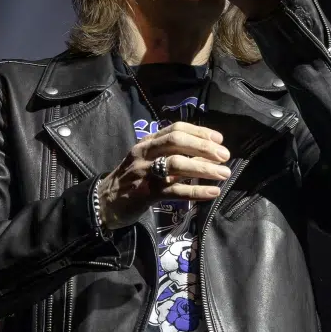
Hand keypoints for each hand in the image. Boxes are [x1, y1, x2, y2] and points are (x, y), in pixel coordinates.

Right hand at [95, 121, 231, 229]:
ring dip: (204, 168)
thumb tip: (206, 154)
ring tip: (224, 173)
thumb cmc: (132, 180)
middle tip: (225, 156)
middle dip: (204, 147)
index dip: (199, 132)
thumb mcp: (148, 161)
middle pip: (176, 142)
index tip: (219, 140)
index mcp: (147, 142)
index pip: (175, 129)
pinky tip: (213, 192)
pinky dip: (196, 191)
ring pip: (176, 165)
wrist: (105, 202)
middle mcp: (144, 154)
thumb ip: (172, 155)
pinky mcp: (146, 194)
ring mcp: (144, 173)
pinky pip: (175, 191)